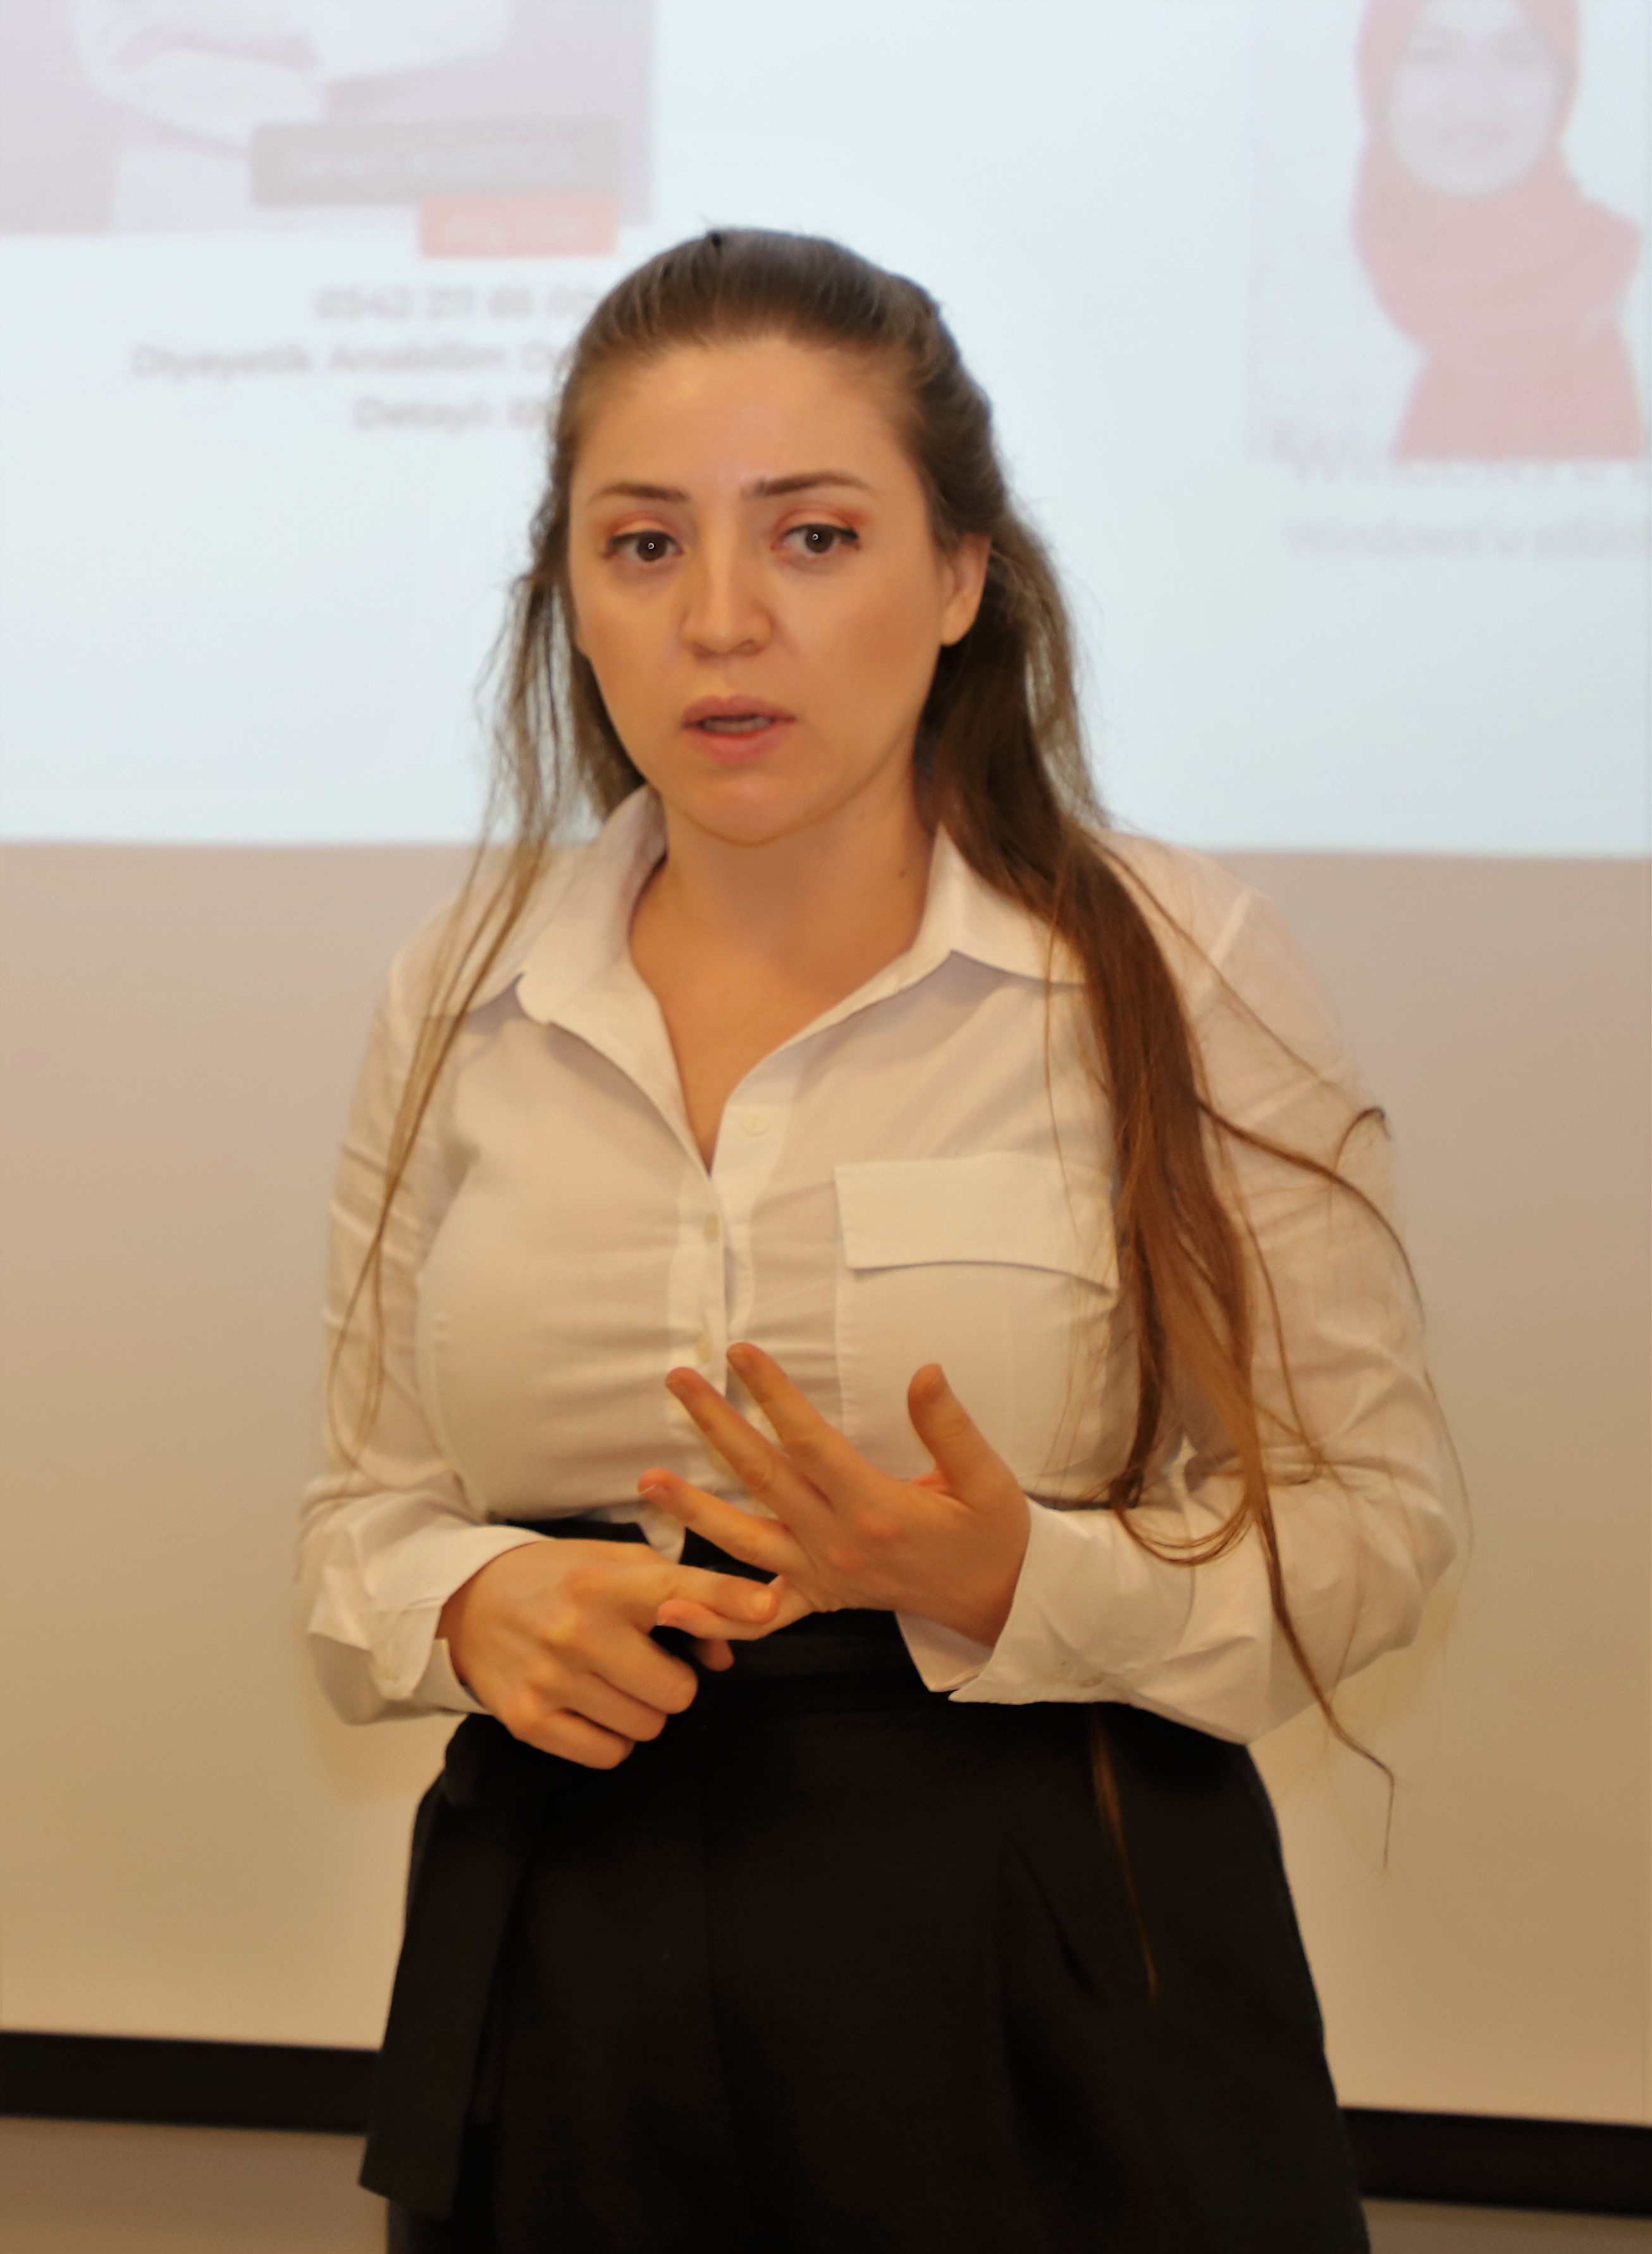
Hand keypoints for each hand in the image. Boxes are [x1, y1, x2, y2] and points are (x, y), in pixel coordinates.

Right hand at [436, 1537, 807, 1768]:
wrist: (468, 1604)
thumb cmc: (559, 1580)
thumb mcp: (617, 1566)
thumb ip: (680, 1596)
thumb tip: (725, 1652)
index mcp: (603, 1583)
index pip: (680, 1591)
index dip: (728, 1598)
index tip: (767, 1606)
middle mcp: (577, 1631)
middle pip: (677, 1691)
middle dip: (673, 1682)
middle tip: (644, 1661)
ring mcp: (550, 1680)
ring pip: (646, 1727)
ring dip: (642, 1709)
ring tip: (611, 1678)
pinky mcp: (529, 1721)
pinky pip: (608, 1753)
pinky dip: (609, 1737)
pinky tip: (590, 1703)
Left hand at [637, 1345, 1030, 1647]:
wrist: (1000, 1602)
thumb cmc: (994, 1535)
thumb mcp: (987, 1480)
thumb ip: (951, 1427)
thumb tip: (925, 1371)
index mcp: (875, 1508)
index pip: (808, 1439)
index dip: (771, 1392)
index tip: (739, 1353)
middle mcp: (838, 1543)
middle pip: (762, 1476)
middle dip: (715, 1424)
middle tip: (677, 1381)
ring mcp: (822, 1575)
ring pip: (743, 1541)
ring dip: (691, 1509)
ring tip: (646, 1480)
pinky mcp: (819, 1598)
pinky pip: (761, 1615)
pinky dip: (716, 1617)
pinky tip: (674, 1607)